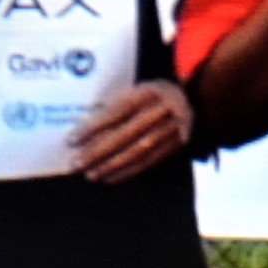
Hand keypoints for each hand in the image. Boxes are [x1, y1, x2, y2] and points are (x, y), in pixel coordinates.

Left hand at [67, 78, 194, 182]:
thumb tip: (84, 127)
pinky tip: (110, 178)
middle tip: (77, 163)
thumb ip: (116, 104)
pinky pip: (149, 162)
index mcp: (149, 91)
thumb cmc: (154, 95)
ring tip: (91, 174)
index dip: (94, 126)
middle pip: (127, 133)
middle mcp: (162, 110)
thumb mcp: (138, 90)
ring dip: (112, 165)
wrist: (195, 101)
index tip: (72, 139)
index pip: (117, 111)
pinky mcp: (176, 146)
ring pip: (138, 150)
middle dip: (98, 151)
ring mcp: (172, 129)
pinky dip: (128, 172)